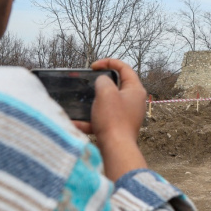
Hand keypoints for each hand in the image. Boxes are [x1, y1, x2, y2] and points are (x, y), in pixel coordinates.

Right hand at [78, 58, 147, 179]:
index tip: (93, 66)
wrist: (116, 148)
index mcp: (135, 89)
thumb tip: (102, 82)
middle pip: (116, 85)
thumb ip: (103, 81)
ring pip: (108, 103)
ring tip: (81, 101)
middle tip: (88, 82)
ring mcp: (127, 115)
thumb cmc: (113, 118)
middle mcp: (134, 101)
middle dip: (100, 83)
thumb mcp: (105, 92)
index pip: (124, 68)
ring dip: (93, 102)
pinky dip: (90, 120)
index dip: (108, 62)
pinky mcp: (118, 127)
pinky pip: (102, 119)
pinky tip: (76, 122)